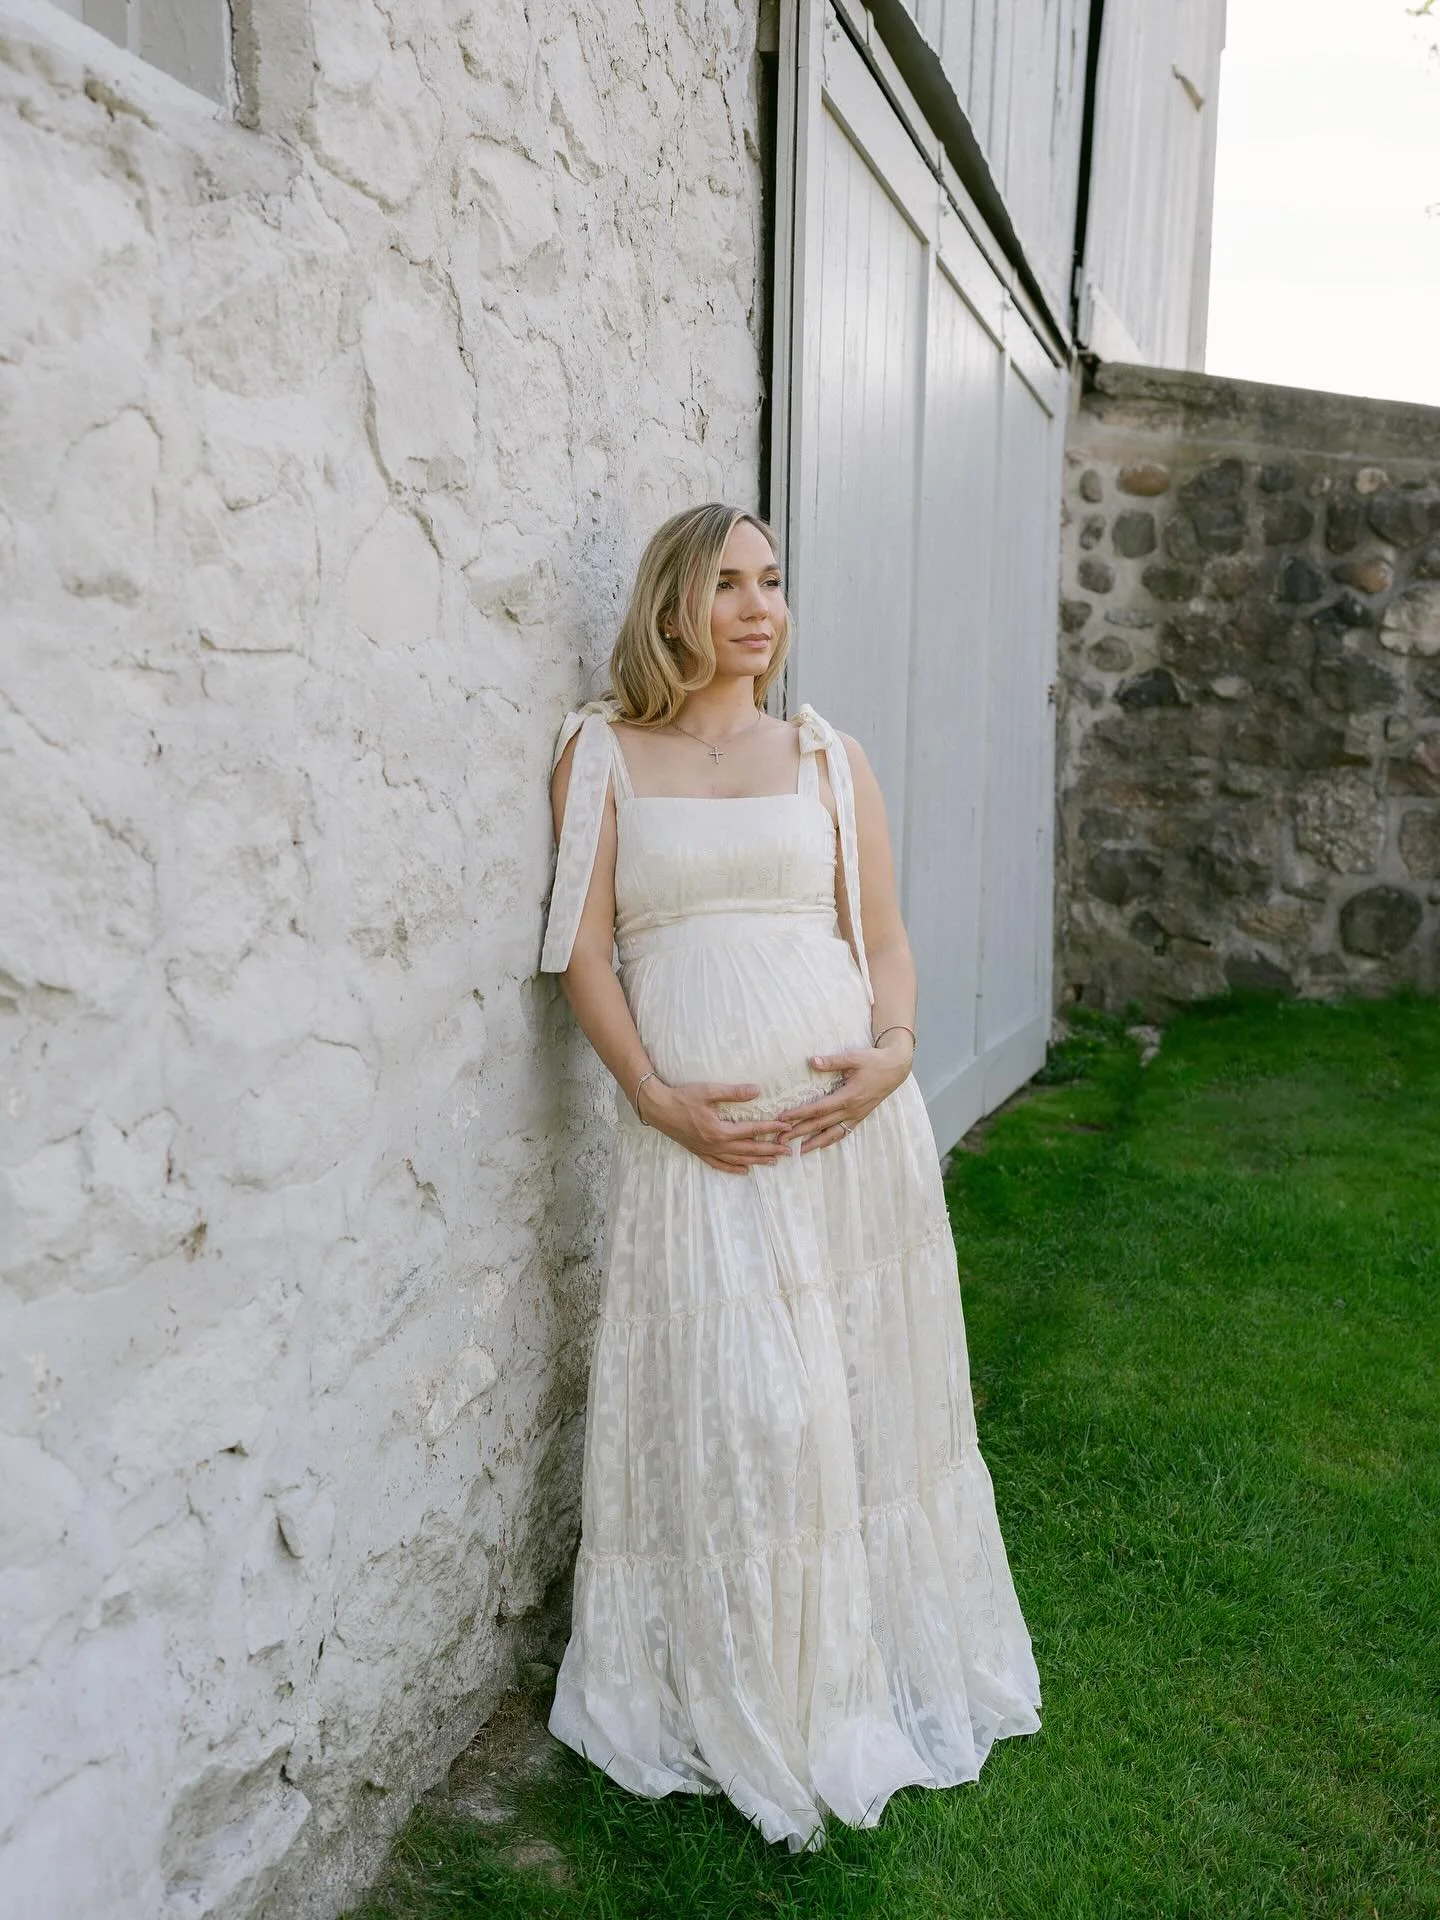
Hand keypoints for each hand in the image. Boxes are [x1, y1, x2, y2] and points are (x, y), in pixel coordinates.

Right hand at [643, 1079, 788, 1174]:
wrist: (657, 1108)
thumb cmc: (682, 1097)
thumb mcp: (708, 1091)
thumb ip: (733, 1092)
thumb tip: (757, 1090)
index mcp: (719, 1130)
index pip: (752, 1130)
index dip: (771, 1128)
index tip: (786, 1127)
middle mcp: (715, 1144)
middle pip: (748, 1150)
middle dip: (770, 1150)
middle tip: (788, 1151)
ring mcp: (707, 1150)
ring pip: (737, 1160)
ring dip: (757, 1161)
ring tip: (773, 1161)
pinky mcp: (699, 1152)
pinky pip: (719, 1165)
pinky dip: (733, 1169)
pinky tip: (744, 1171)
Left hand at [773, 1036, 912, 1153]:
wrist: (896, 1068)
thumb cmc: (874, 1061)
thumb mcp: (854, 1057)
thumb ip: (832, 1062)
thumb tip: (812, 1061)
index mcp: (848, 1096)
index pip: (818, 1108)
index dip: (800, 1114)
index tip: (783, 1119)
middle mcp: (852, 1110)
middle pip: (821, 1124)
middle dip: (800, 1132)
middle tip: (781, 1140)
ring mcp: (857, 1116)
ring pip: (832, 1134)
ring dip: (815, 1142)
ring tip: (799, 1151)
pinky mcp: (860, 1117)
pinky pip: (843, 1132)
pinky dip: (831, 1140)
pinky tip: (821, 1145)